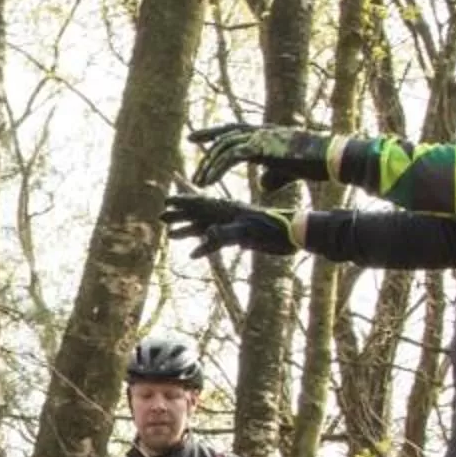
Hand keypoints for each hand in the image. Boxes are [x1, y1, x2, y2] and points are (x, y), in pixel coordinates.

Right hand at [164, 194, 304, 260]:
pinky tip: (194, 255)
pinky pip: (217, 242)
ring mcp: (234, 226)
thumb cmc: (274, 231)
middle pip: (198, 214)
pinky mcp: (241, 237)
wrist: (295, 234)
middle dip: (179, 216)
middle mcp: (228, 216)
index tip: (165, 200)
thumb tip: (204, 235)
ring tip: (171, 235)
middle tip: (160, 218)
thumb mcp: (248, 232)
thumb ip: (225, 234)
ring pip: (205, 227)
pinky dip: (204, 247)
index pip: (200, 204)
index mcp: (228, 209)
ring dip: (188, 231)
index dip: (182, 202)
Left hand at [188, 122, 343, 194]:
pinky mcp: (262, 147)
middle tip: (193, 165)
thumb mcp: (287, 171)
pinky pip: (231, 157)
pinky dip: (218, 169)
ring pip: (225, 147)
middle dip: (207, 149)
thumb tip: (261, 185)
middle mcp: (260, 131)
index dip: (213, 132)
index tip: (194, 138)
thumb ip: (271, 175)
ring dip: (209, 165)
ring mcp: (260, 137)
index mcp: (265, 133)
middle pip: (225, 136)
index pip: (233, 129)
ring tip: (198, 182)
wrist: (330, 157)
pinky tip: (208, 182)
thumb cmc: (313, 163)